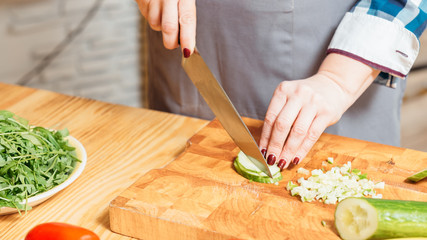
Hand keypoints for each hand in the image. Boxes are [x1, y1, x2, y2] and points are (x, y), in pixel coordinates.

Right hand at [134, 0, 195, 55]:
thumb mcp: (185, 0)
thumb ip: (187, 16)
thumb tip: (188, 44)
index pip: (187, 19)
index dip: (188, 37)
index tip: (188, 52)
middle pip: (169, 27)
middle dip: (171, 42)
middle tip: (174, 44)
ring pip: (155, 24)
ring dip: (160, 27)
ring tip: (164, 15)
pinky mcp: (141, 0)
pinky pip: (147, 17)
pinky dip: (153, 18)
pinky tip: (156, 8)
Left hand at [259, 53, 379, 169]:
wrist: (333, 86)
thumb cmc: (305, 98)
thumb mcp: (289, 99)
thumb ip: (279, 117)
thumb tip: (268, 145)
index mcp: (283, 90)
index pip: (270, 117)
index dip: (265, 137)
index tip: (262, 152)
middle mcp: (298, 94)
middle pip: (282, 124)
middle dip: (275, 146)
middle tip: (271, 160)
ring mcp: (314, 102)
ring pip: (298, 131)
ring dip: (288, 150)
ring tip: (282, 162)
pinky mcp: (327, 112)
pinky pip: (312, 135)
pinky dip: (302, 149)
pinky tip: (296, 158)